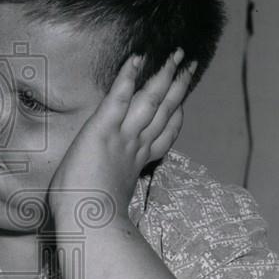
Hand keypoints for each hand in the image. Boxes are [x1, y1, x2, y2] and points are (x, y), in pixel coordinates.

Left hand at [49, 48, 195, 221]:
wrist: (88, 223)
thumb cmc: (91, 220)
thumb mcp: (108, 202)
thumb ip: (114, 192)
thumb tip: (111, 201)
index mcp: (137, 165)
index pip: (162, 137)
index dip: (174, 118)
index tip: (182, 105)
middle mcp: (135, 147)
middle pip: (164, 112)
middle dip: (178, 87)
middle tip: (190, 65)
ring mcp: (122, 137)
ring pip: (150, 101)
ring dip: (164, 76)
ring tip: (177, 55)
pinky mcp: (103, 129)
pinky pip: (119, 97)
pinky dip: (128, 77)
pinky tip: (138, 58)